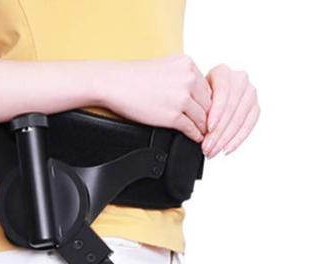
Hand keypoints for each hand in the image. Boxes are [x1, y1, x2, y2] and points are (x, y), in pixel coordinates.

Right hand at [97, 55, 211, 142]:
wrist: (114, 83)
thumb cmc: (135, 77)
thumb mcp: (166, 67)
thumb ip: (184, 78)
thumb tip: (198, 96)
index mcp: (188, 64)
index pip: (208, 88)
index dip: (208, 104)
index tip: (207, 114)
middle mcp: (188, 78)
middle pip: (209, 104)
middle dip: (208, 118)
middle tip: (208, 128)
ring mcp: (181, 97)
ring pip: (203, 119)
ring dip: (203, 129)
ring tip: (203, 136)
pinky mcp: (173, 116)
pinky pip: (192, 129)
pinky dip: (195, 136)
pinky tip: (194, 138)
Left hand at [202, 64, 259, 156]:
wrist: (211, 94)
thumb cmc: (201, 95)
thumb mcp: (196, 96)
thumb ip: (200, 106)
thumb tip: (198, 128)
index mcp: (223, 72)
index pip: (223, 92)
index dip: (216, 112)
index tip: (208, 129)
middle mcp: (240, 79)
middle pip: (231, 109)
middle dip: (218, 132)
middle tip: (207, 147)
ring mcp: (250, 93)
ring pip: (239, 119)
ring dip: (225, 139)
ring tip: (213, 151)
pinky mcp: (255, 107)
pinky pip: (248, 126)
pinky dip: (237, 140)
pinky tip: (227, 149)